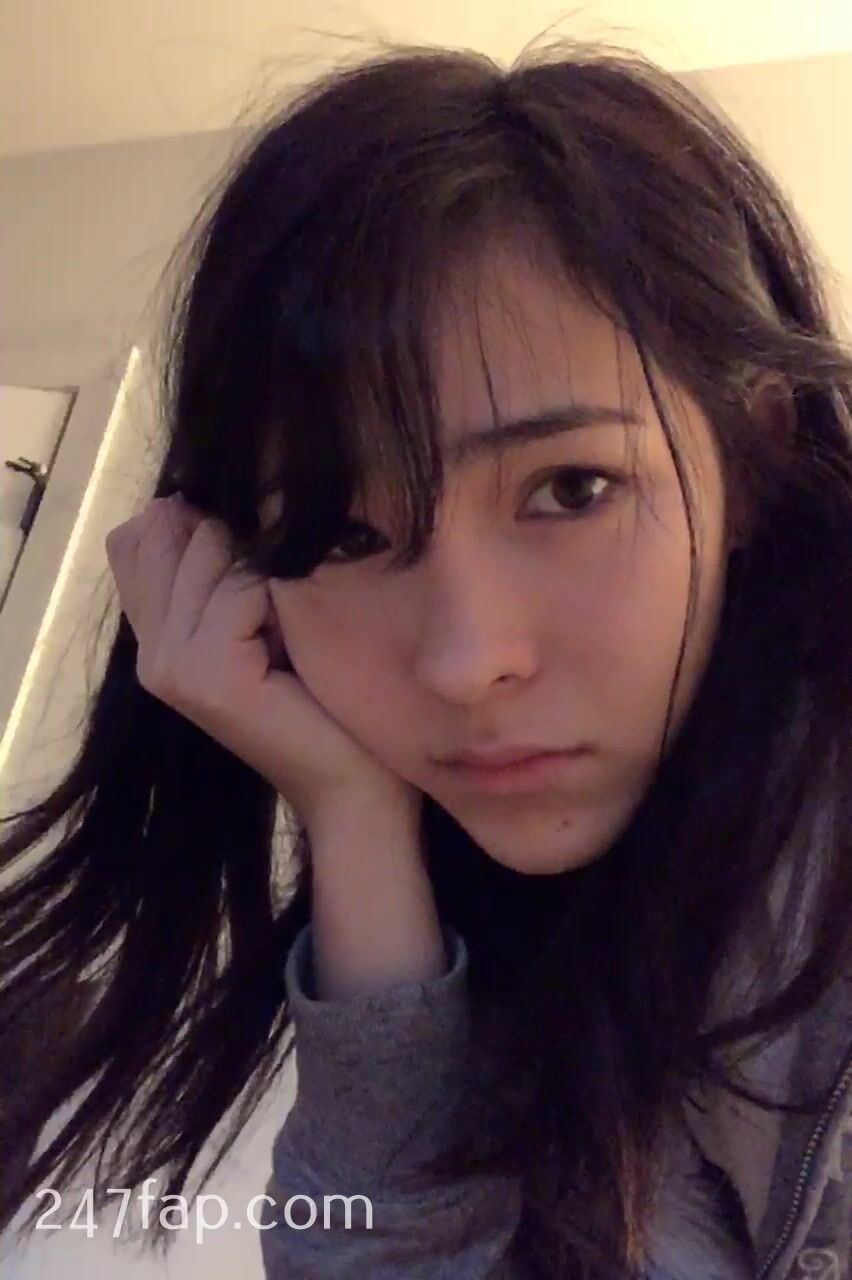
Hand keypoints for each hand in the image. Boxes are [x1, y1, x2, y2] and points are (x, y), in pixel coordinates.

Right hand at [104, 493, 418, 830]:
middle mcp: (148, 651)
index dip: (202, 526)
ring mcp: (169, 666)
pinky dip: (282, 599)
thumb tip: (196, 491)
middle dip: (243, 546)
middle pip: (175, 528)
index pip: (139, 534)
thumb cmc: (327, 697)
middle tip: (281, 618)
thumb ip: (222, 563)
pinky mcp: (203, 676)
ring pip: (210, 548)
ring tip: (290, 633)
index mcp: (154, 635)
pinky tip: (298, 647)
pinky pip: (241, 586)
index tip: (258, 577)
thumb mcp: (267, 614)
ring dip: (268, 572)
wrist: (357, 784)